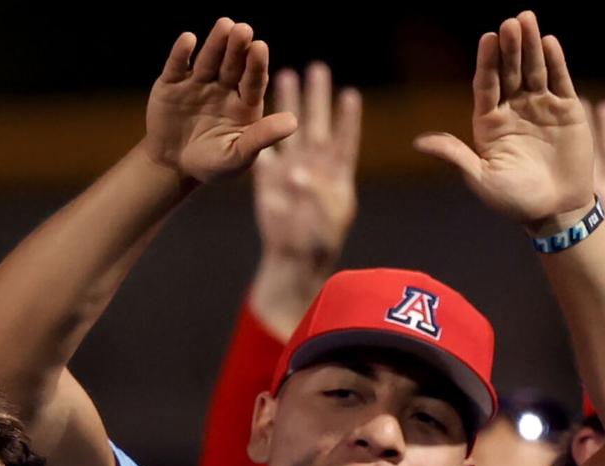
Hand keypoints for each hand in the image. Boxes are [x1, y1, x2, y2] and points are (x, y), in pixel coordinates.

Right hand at [143, 18, 297, 183]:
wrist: (173, 166)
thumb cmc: (212, 164)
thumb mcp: (238, 156)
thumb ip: (262, 138)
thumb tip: (294, 122)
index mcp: (245, 103)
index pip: (253, 81)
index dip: (256, 65)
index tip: (260, 47)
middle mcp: (224, 87)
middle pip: (232, 64)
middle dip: (237, 47)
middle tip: (243, 30)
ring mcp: (198, 82)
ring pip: (208, 60)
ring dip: (215, 43)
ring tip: (225, 25)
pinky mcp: (171, 83)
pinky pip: (177, 66)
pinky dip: (181, 53)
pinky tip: (188, 39)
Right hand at [254, 64, 360, 269]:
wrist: (295, 257)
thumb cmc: (319, 242)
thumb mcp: (325, 221)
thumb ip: (315, 198)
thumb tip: (297, 174)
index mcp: (337, 173)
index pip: (345, 140)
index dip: (347, 119)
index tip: (349, 95)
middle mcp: (314, 164)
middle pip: (317, 124)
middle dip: (317, 97)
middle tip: (317, 68)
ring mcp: (290, 167)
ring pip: (288, 129)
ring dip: (287, 103)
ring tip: (285, 74)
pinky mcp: (267, 177)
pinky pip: (262, 150)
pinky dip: (259, 132)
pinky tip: (255, 109)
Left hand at [414, 11, 593, 231]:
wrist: (555, 211)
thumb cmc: (514, 200)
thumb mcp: (481, 179)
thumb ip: (455, 155)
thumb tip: (419, 143)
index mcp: (488, 123)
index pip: (485, 85)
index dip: (487, 62)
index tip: (487, 38)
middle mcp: (512, 109)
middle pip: (509, 72)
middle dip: (510, 47)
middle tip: (510, 22)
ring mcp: (540, 107)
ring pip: (534, 70)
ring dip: (531, 46)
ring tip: (528, 20)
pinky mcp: (567, 110)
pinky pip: (560, 81)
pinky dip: (556, 62)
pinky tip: (549, 42)